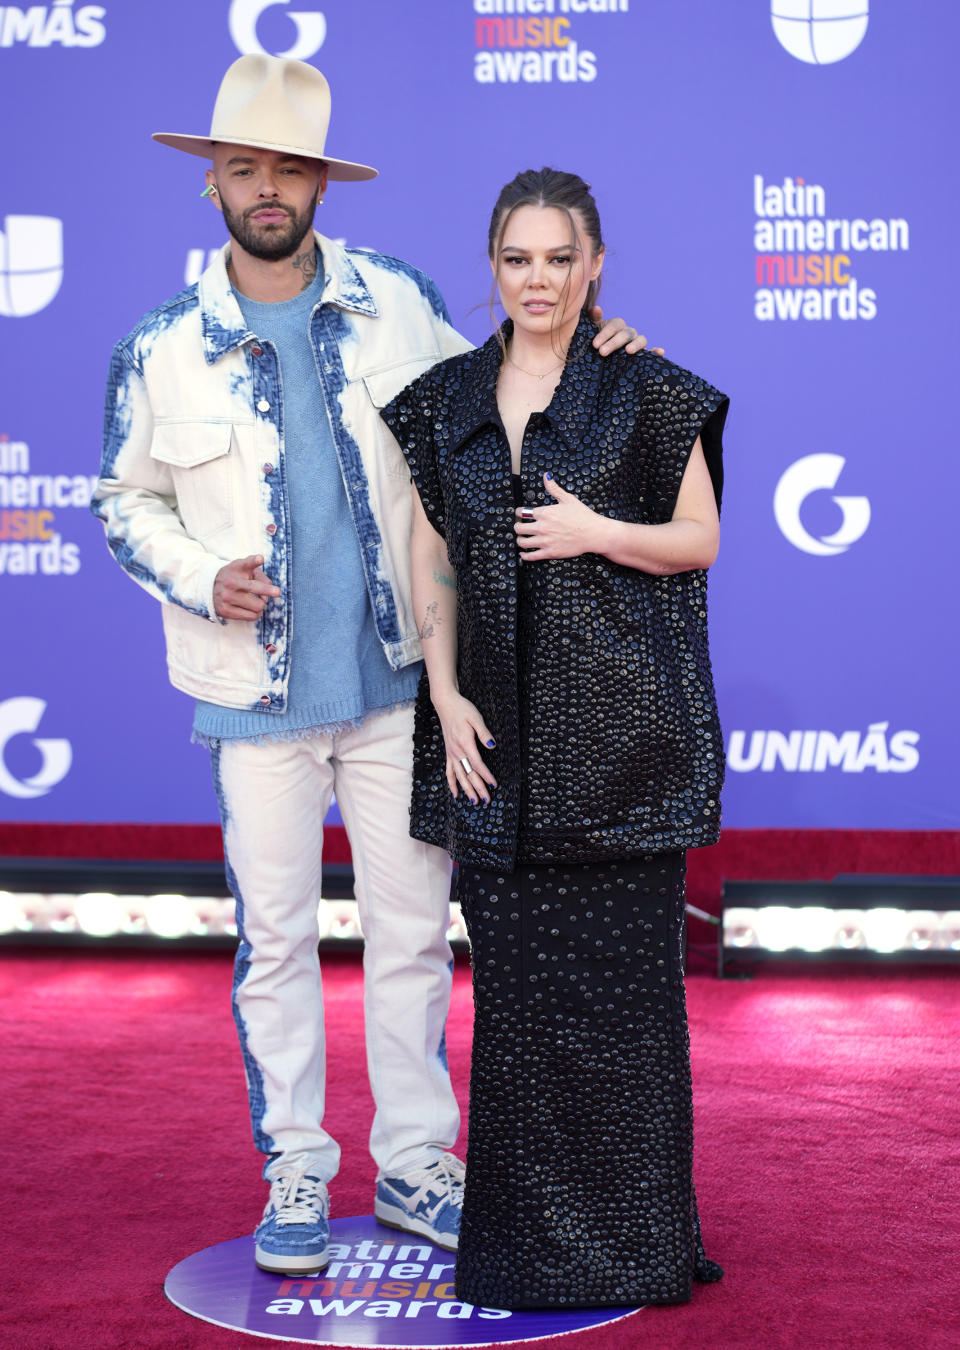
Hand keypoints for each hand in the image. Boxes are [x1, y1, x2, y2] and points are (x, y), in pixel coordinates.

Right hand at [213, 554, 281, 619]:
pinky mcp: (225, 611)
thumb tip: (266, 598)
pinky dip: (256, 614)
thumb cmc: (236, 576)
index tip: (260, 559)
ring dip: (261, 604)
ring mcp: (227, 597)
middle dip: (269, 591)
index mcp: (237, 568)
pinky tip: (251, 608)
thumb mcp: (247, 569)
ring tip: (257, 601)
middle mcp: (230, 582)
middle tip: (277, 592)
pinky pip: (252, 617)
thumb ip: (262, 577)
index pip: (247, 563)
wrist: (211, 586)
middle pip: (257, 588)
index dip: (254, 561)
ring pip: (258, 606)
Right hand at [432, 689, 497, 803]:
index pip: (477, 764)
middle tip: (487, 800)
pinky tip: (456, 794)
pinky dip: (452, 783)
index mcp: (465, 743)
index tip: (494, 784)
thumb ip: (484, 733)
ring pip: (459, 776)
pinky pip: (448, 771)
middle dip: (478, 788)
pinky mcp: (448, 753)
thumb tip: (493, 746)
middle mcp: (457, 751)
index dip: (486, 775)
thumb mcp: (476, 718)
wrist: (446, 704)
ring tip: (474, 801)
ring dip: (466, 790)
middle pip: (469, 774)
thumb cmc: (463, 709)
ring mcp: (451, 753)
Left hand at [515, 474, 604, 560]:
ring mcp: (545, 541)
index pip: (522, 512)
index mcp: (545, 512)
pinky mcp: (550, 552)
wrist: (594, 533)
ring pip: (522, 542)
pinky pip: (531, 556)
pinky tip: (524, 553)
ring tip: (522, 539)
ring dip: (519, 540)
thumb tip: (546, 476)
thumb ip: (554, 488)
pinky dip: (524, 555)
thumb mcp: (568, 499)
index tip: (519, 514)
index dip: (518, 513)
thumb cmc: (583, 516)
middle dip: (517, 527)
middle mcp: (542, 527)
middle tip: (519, 527)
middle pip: (519, 528)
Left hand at [589, 304, 663, 356]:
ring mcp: (637, 343)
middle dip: (614, 343)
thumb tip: (596, 309)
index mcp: (617, 326)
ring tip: (628, 351)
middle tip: (602, 352)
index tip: (595, 345)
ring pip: (641, 339)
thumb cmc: (596, 344)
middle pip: (626, 333)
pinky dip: (656, 351)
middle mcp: (629, 333)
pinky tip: (660, 352)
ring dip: (636, 344)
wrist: (600, 359)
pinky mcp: (643, 356)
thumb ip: (593, 320)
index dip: (605, 334)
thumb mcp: (591, 332)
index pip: (614, 325)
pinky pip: (652, 352)